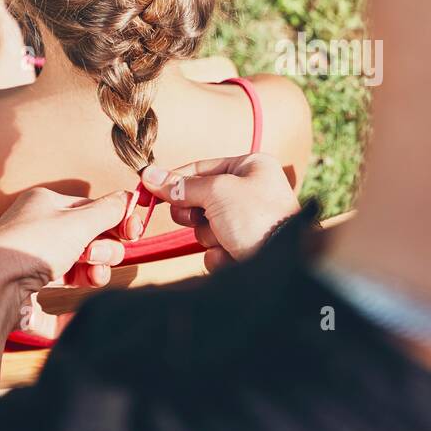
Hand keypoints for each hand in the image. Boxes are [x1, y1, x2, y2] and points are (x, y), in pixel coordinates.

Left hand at [0, 187, 134, 294]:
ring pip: (82, 262)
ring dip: (97, 268)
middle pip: (90, 235)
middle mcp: (40, 228)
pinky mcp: (34, 288)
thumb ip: (110, 210)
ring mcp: (36, 259)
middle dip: (104, 247)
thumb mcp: (78, 221)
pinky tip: (85, 290)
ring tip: (93, 276)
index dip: (116, 219)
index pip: (92, 207)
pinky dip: (81, 286)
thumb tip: (131, 197)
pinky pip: (67, 284)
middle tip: (95, 255)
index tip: (134, 232)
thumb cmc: (30, 247)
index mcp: (46, 204)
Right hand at [139, 153, 300, 270]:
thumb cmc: (257, 217)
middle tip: (197, 217)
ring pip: (205, 228)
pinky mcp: (244, 249)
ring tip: (229, 239)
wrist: (283, 264)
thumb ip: (182, 185)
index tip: (147, 190)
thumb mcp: (217, 192)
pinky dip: (220, 255)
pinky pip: (216, 249)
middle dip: (195, 213)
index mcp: (250, 167)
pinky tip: (234, 256)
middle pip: (199, 199)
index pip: (200, 168)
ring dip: (210, 236)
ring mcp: (248, 222)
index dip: (173, 180)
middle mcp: (251, 191)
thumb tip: (149, 174)